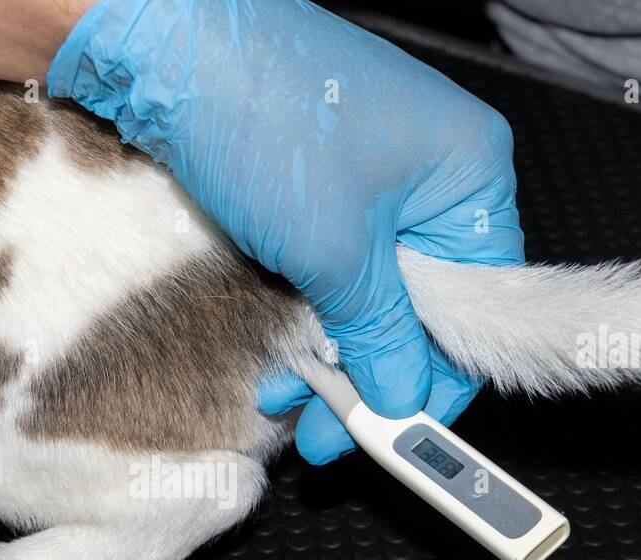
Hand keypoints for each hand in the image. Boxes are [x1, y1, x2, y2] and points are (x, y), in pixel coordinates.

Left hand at [48, 0, 524, 462]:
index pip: (479, 311)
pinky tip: (277, 361)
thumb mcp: (332, 249)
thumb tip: (400, 396)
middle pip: (422, 310)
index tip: (397, 438)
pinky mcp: (318, 185)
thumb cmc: (260, 114)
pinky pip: (331, 271)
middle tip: (325, 438)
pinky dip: (306, 319)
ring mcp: (372, 179)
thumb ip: (377, 334)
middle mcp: (431, 175)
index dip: (437, 383)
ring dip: (329, 358)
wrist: (161, 41)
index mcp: (468, 175)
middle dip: (371, 379)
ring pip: (369, 298)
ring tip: (283, 401)